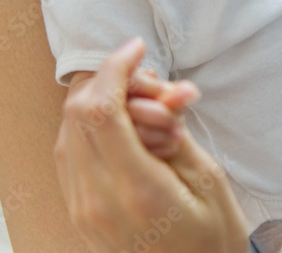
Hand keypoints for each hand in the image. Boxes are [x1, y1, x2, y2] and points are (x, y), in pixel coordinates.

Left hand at [54, 38, 248, 252]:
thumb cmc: (212, 241)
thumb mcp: (209, 180)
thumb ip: (176, 131)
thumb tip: (159, 91)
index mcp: (136, 191)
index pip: (101, 111)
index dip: (114, 68)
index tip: (137, 48)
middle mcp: (97, 200)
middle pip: (78, 115)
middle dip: (111, 83)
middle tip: (154, 84)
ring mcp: (82, 209)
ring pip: (68, 131)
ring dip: (101, 105)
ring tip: (148, 108)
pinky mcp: (79, 212)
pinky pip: (70, 154)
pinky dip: (93, 128)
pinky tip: (129, 129)